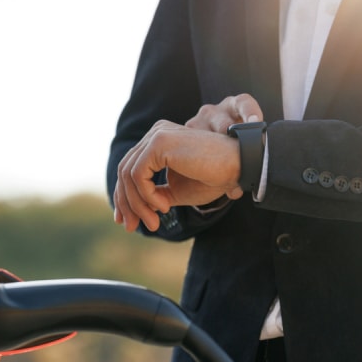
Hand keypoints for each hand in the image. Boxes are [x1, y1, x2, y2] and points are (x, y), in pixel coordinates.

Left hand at [113, 94, 263, 232]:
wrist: (238, 167)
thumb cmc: (213, 178)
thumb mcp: (177, 191)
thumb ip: (155, 195)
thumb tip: (133, 208)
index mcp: (158, 141)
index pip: (129, 169)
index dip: (123, 196)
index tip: (125, 221)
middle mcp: (155, 134)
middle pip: (124, 171)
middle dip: (126, 203)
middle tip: (132, 227)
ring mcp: (156, 135)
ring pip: (128, 175)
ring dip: (138, 204)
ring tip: (154, 222)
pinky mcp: (159, 142)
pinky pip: (138, 175)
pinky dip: (147, 196)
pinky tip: (164, 206)